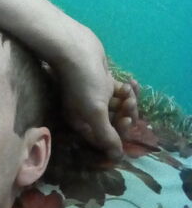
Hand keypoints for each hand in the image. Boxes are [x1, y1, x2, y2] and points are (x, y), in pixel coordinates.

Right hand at [53, 26, 138, 159]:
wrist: (76, 49)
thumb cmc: (82, 82)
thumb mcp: (94, 112)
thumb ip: (106, 136)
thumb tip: (116, 158)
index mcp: (81, 123)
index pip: (104, 139)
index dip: (118, 135)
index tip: (126, 121)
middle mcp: (87, 113)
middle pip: (114, 125)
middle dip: (125, 116)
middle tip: (128, 104)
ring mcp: (96, 98)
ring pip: (119, 109)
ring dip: (129, 102)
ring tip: (128, 90)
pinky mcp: (103, 84)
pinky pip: (120, 94)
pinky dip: (127, 91)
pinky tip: (131, 82)